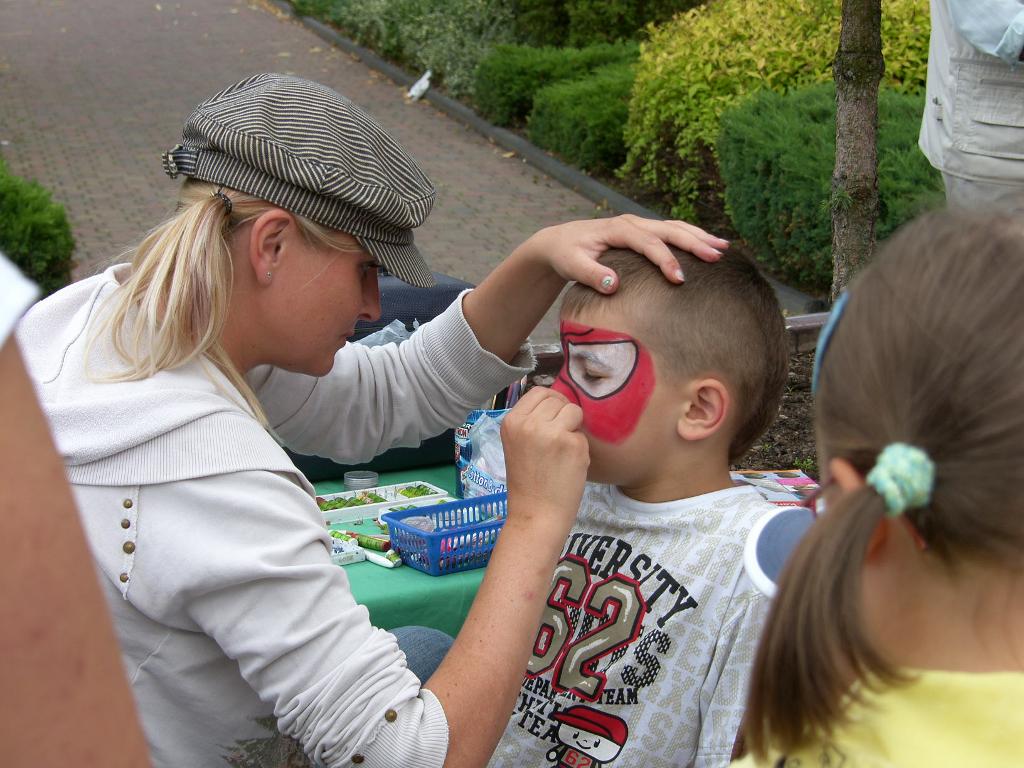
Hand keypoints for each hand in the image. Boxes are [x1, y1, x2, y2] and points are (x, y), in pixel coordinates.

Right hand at [500, 387, 588, 533]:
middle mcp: (529, 423)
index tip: (553, 420)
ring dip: (574, 428)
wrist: (536, 515)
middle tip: (559, 439)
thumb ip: (531, 422)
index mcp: (511, 421)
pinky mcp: (573, 444)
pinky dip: (580, 448)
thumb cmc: (527, 482)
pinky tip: (569, 465)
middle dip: (563, 415)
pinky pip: (583, 434)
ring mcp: (552, 432)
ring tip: (563, 451)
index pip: (538, 392)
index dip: (550, 403)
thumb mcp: (517, 444)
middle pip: (557, 399)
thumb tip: (556, 401)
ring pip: (574, 410)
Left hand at [513, 214, 727, 293]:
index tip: (680, 279)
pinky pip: (671, 231)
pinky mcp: (643, 232)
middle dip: (694, 242)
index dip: (665, 260)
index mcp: (618, 229)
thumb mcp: (571, 265)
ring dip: (699, 236)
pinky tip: (708, 244)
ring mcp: (639, 225)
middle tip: (717, 256)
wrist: (560, 242)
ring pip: (675, 227)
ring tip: (723, 248)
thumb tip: (613, 283)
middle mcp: (632, 222)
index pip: (648, 243)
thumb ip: (591, 274)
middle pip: (669, 230)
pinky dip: (691, 236)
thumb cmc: (566, 254)